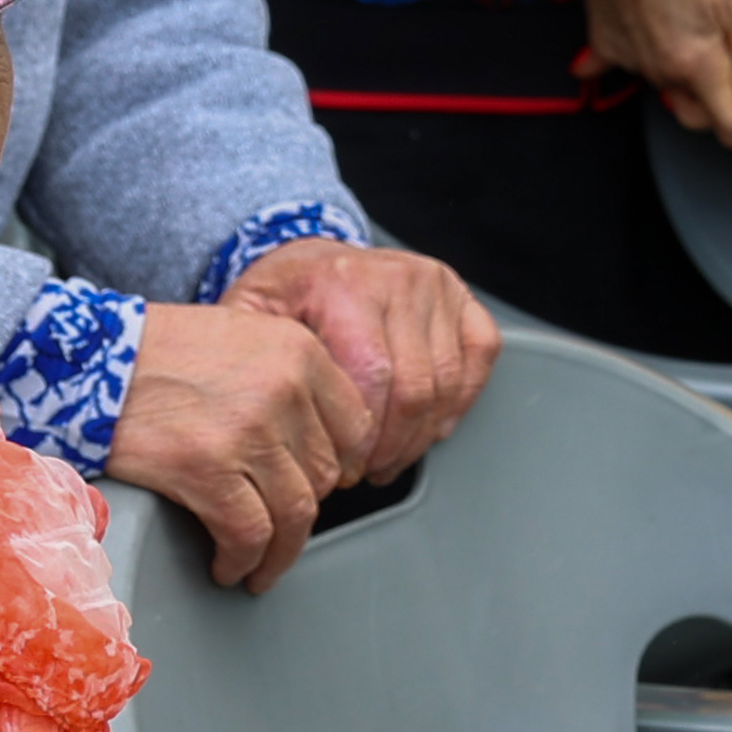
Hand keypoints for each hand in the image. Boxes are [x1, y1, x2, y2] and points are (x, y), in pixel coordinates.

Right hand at [109, 296, 382, 589]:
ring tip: (260, 565)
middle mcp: (286, 390)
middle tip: (284, 527)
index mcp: (302, 352)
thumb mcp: (248, 334)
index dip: (342, 467)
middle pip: (326, 473)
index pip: (355, 426)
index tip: (326, 488)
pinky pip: (247, 532)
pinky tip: (229, 566)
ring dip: (279, 551)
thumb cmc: (160, 349)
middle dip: (305, 509)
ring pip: (294, 511)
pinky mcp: (206, 470)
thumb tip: (315, 434)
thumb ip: (290, 374)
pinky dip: (243, 560)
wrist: (91, 359)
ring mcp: (249, 432)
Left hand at [221, 238, 497, 473]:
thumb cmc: (284, 296)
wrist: (314, 260)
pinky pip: (480, 354)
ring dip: (422, 434)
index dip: (361, 437)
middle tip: (365, 472)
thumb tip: (269, 425)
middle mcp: (400, 278)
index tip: (341, 469)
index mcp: (346, 285)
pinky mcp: (462, 295)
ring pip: (448, 380)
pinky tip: (431, 425)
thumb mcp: (250, 319)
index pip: (372, 378)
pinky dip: (462, 400)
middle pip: (414, 387)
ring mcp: (437, 286)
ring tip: (391, 459)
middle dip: (391, 445)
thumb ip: (261, 363)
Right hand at [574, 0, 731, 158]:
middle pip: (705, 114)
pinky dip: (642, 68)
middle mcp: (664, 73)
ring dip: (701, 96)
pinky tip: (647, 66)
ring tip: (729, 85)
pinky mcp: (608, 42)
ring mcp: (633, 59)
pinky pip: (626, 68)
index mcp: (697, 65)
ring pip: (673, 93)